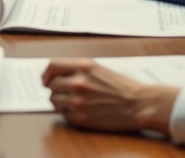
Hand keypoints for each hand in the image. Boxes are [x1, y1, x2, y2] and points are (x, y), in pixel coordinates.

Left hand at [42, 59, 177, 133]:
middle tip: (64, 92)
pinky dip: (69, 113)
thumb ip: (76, 70)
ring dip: (60, 101)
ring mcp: (79, 101)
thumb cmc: (121, 86)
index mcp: (83, 67)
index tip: (45, 79)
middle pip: (51, 85)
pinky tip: (81, 110)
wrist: (138, 104)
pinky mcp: (81, 118)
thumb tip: (55, 75)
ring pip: (54, 100)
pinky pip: (64, 115)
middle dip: (55, 88)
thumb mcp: (98, 68)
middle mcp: (78, 83)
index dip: (46, 73)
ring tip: (74, 101)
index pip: (52, 66)